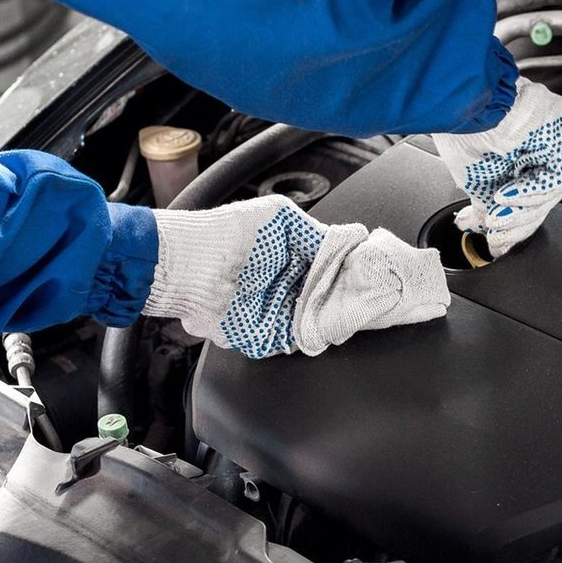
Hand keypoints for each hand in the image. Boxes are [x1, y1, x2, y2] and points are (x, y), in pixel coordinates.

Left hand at [145, 196, 448, 357]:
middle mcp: (287, 287)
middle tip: (366, 301)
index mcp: (295, 258)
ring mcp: (275, 314)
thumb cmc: (225, 234)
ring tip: (346, 316)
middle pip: (330, 303)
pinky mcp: (260, 336)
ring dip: (329, 323)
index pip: (336, 273)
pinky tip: (317, 329)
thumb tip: (356, 238)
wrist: (186, 265)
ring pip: (316, 326)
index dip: (356, 278)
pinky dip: (304, 339)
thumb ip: (319, 234)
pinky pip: (291, 343)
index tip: (375, 280)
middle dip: (347, 304)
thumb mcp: (280, 219)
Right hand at [433, 78, 561, 256]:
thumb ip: (486, 208)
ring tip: (497, 215)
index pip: (527, 198)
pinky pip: (561, 172)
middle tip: (494, 231)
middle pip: (542, 197)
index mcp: (523, 153)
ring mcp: (559, 136)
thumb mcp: (475, 180)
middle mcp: (544, 145)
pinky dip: (533, 190)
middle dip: (516, 221)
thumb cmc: (464, 128)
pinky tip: (507, 195)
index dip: (512, 225)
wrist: (463, 100)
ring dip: (522, 210)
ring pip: (552, 190)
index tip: (495, 241)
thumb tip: (486, 231)